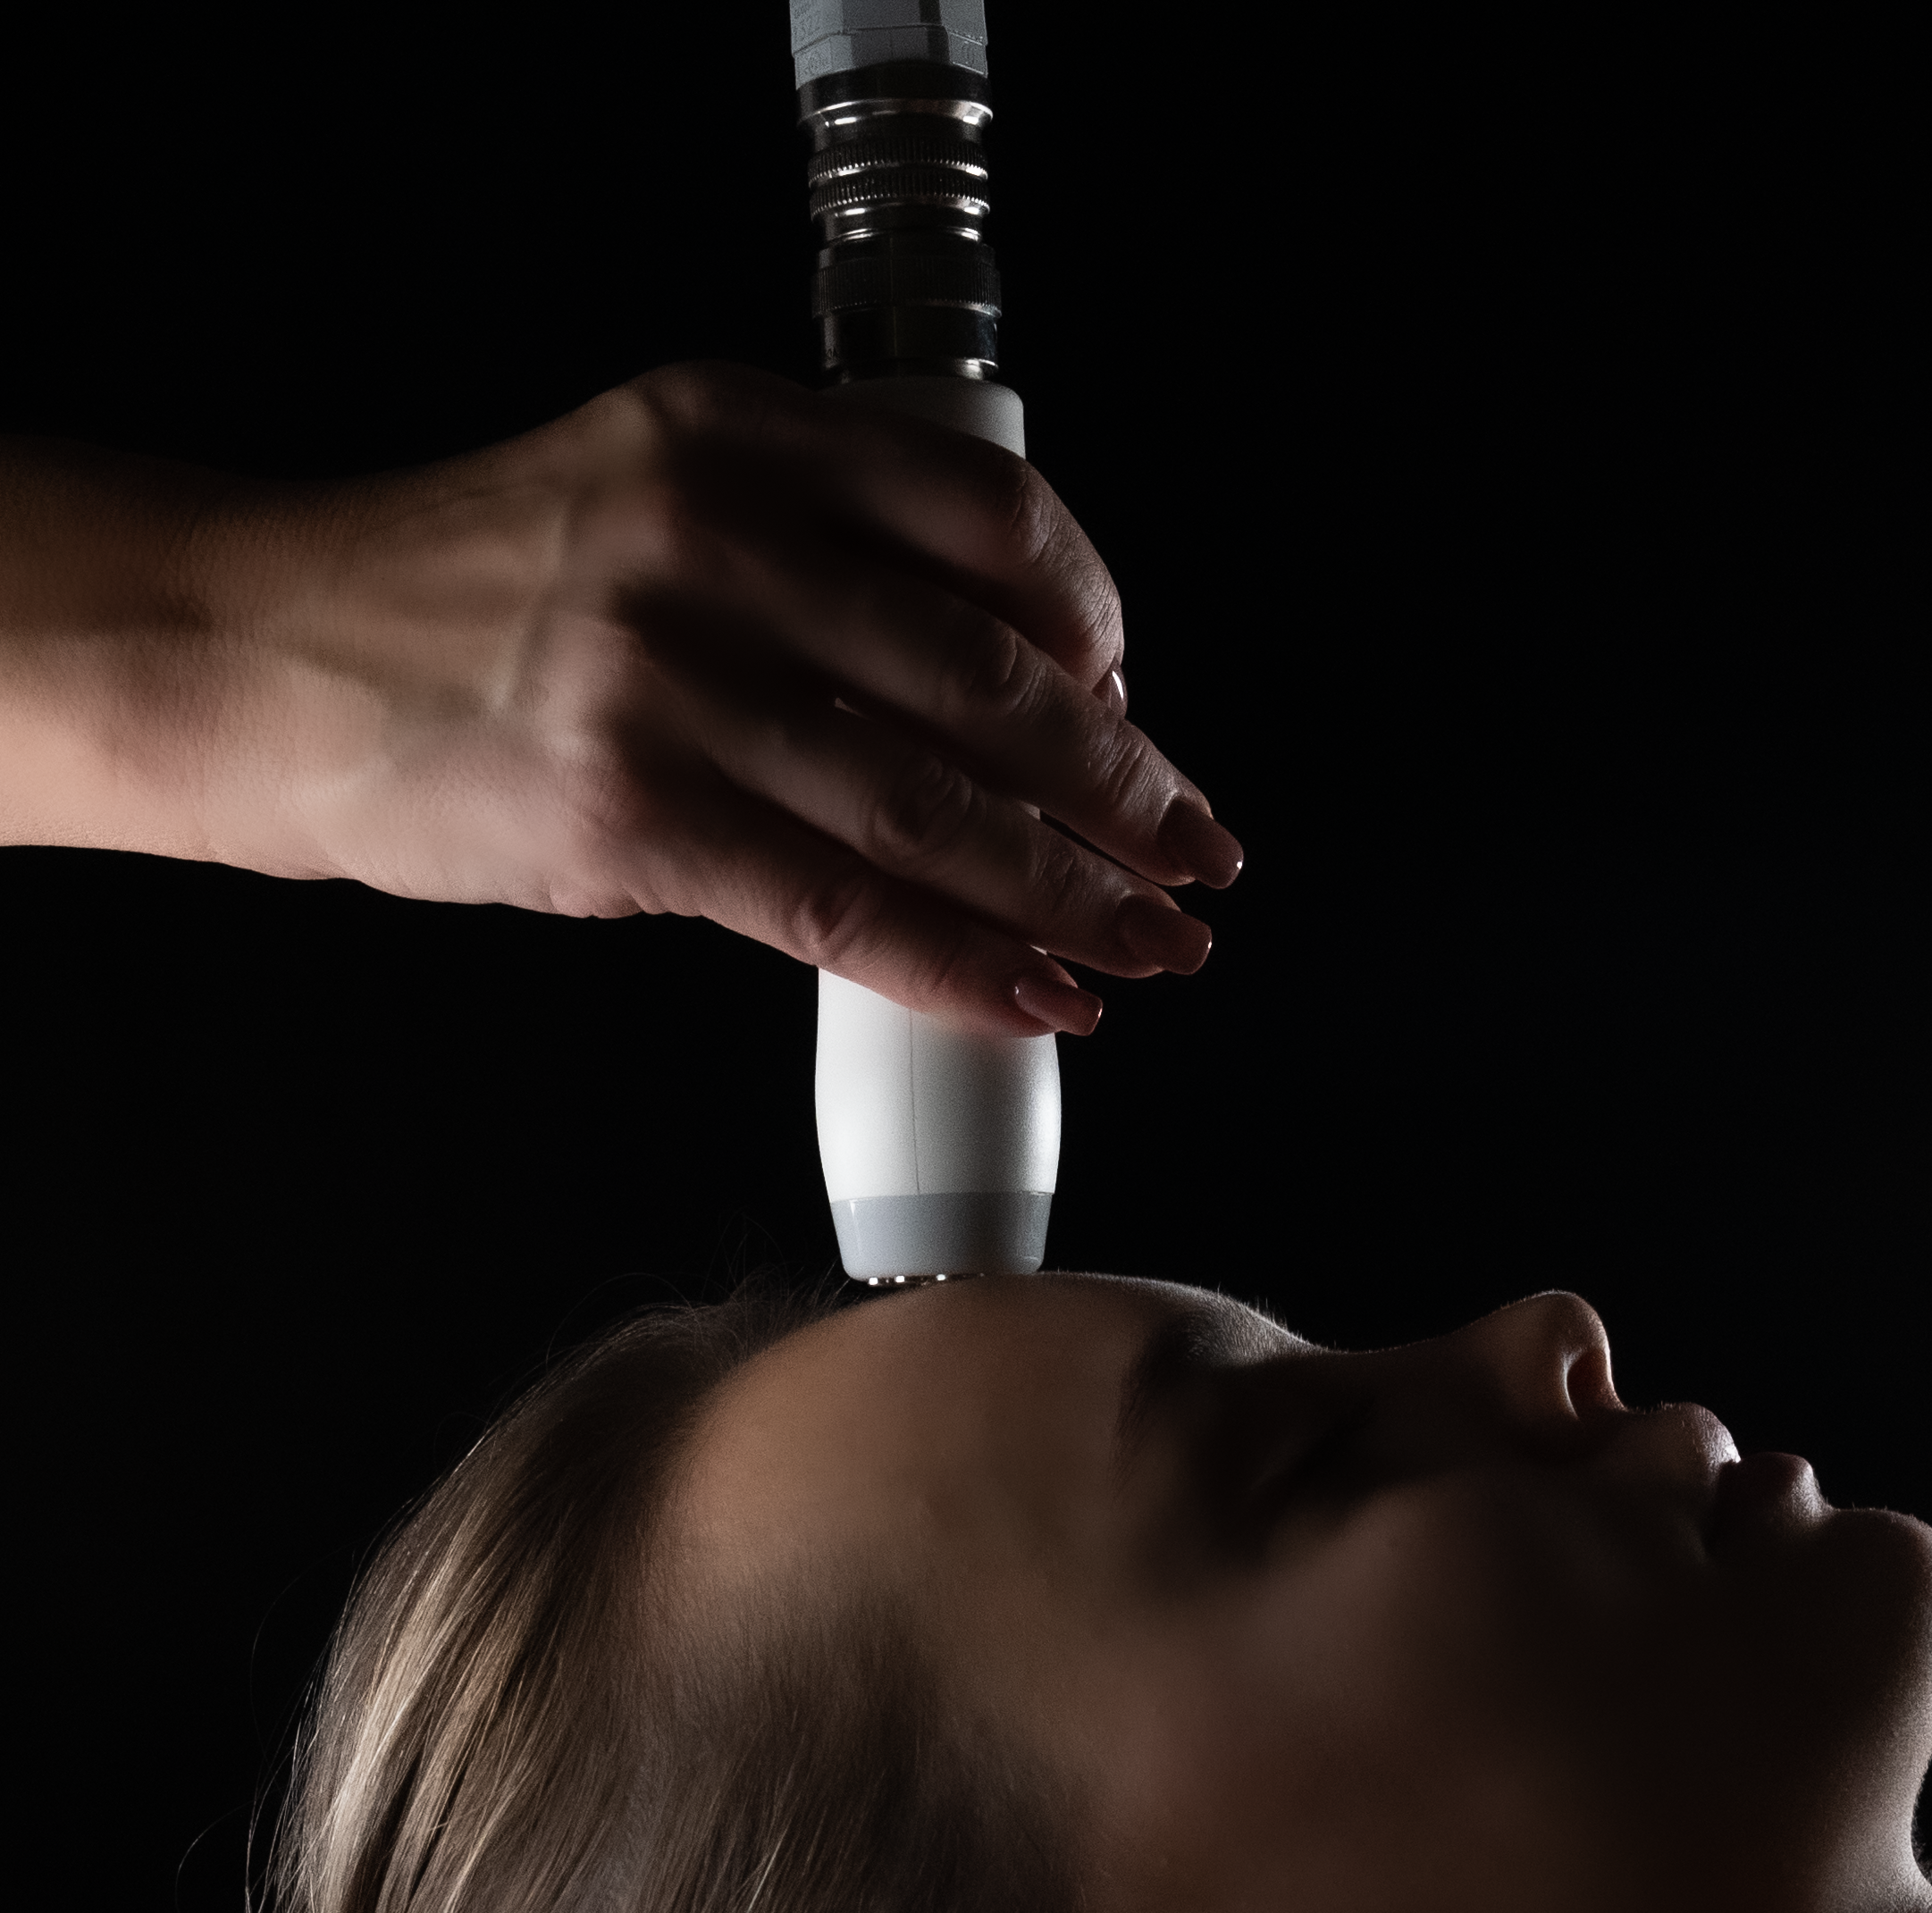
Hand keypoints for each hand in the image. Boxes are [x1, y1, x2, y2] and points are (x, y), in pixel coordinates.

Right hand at [2, 365, 1239, 1034]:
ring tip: (1151, 947)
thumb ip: (805, 562)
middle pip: (991, 677)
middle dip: (1121, 787)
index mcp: (737, 434)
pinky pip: (841, 905)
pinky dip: (958, 963)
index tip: (1133, 700)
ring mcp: (671, 680)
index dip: (1097, 622)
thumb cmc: (465, 598)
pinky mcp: (629, 817)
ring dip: (1071, 893)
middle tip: (1195, 856)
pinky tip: (1035, 997)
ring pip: (934, 804)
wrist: (275, 661)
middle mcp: (715, 538)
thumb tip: (989, 702)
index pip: (988, 515)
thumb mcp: (642, 502)